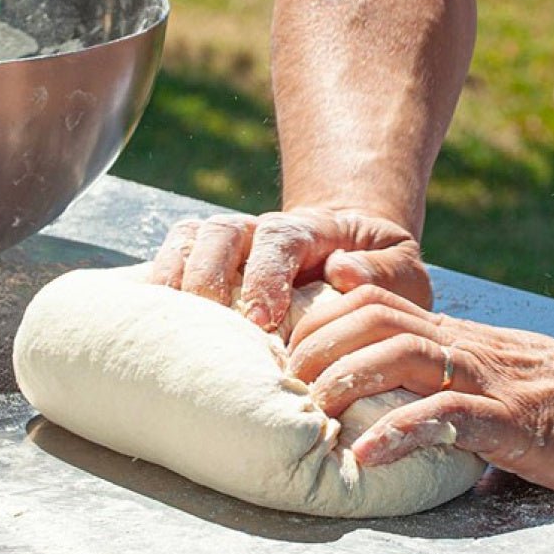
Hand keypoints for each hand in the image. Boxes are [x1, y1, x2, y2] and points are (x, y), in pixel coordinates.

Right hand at [148, 208, 431, 328]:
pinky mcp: (206, 265)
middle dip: (211, 276)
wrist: (352, 259)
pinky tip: (150, 321)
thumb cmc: (380, 273)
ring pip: (189, 242)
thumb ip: (383, 272)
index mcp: (309, 230)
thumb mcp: (403, 271)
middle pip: (221, 234)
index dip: (266, 274)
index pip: (278, 240)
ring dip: (176, 278)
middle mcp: (260, 231)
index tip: (264, 317)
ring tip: (171, 324)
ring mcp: (229, 245)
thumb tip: (343, 272)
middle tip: (213, 323)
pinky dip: (157, 284)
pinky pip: (170, 261)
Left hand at [287, 285, 553, 497]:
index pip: (374, 303)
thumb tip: (388, 402)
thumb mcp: (495, 376)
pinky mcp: (517, 423)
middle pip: (376, 320)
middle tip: (283, 387)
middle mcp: (468, 350)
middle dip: (318, 346)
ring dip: (349, 380)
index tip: (283, 357)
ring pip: (405, 357)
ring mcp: (492, 383)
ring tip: (314, 413)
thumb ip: (443, 375)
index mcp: (458, 340)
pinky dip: (402, 434)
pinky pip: (451, 418)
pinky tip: (368, 456)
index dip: (319, 320)